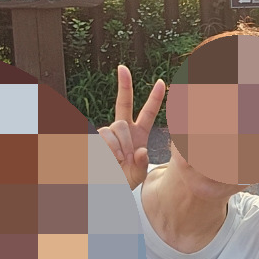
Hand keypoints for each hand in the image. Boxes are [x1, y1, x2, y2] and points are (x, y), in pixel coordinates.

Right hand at [96, 64, 164, 188]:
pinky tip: (111, 158)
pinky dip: (111, 147)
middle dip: (124, 84)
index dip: (155, 98)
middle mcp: (122, 130)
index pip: (148, 113)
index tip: (162, 82)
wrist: (101, 190)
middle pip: (123, 103)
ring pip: (117, 126)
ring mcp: (108, 132)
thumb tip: (140, 150)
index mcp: (138, 135)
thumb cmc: (121, 182)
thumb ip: (142, 164)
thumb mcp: (137, 175)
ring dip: (122, 144)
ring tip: (121, 159)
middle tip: (123, 67)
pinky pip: (105, 135)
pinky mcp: (96, 138)